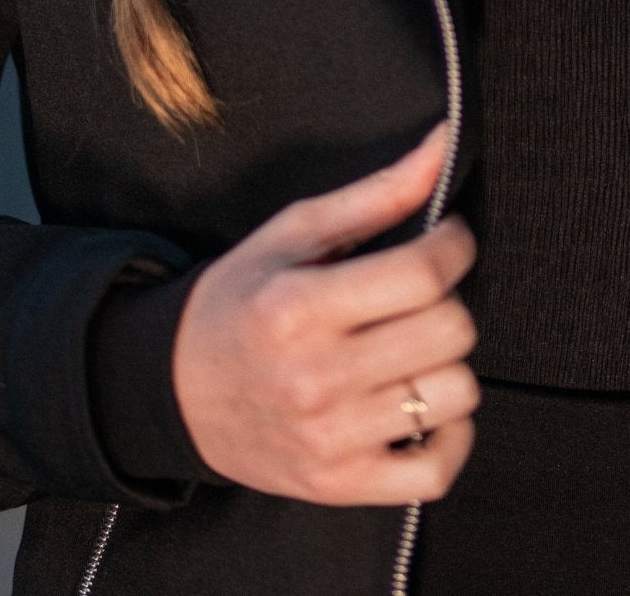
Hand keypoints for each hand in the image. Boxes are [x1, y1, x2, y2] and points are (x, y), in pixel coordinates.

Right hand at [174, 122, 479, 503]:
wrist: (175, 391)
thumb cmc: (242, 301)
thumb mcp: (295, 232)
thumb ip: (378, 192)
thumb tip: (443, 144)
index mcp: (299, 308)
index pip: (424, 273)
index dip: (454, 244)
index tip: (446, 239)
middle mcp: (315, 378)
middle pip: (449, 332)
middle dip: (448, 301)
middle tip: (420, 296)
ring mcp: (329, 439)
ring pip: (454, 394)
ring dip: (448, 364)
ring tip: (413, 348)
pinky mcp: (339, 484)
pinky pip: (436, 470)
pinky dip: (451, 437)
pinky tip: (425, 405)